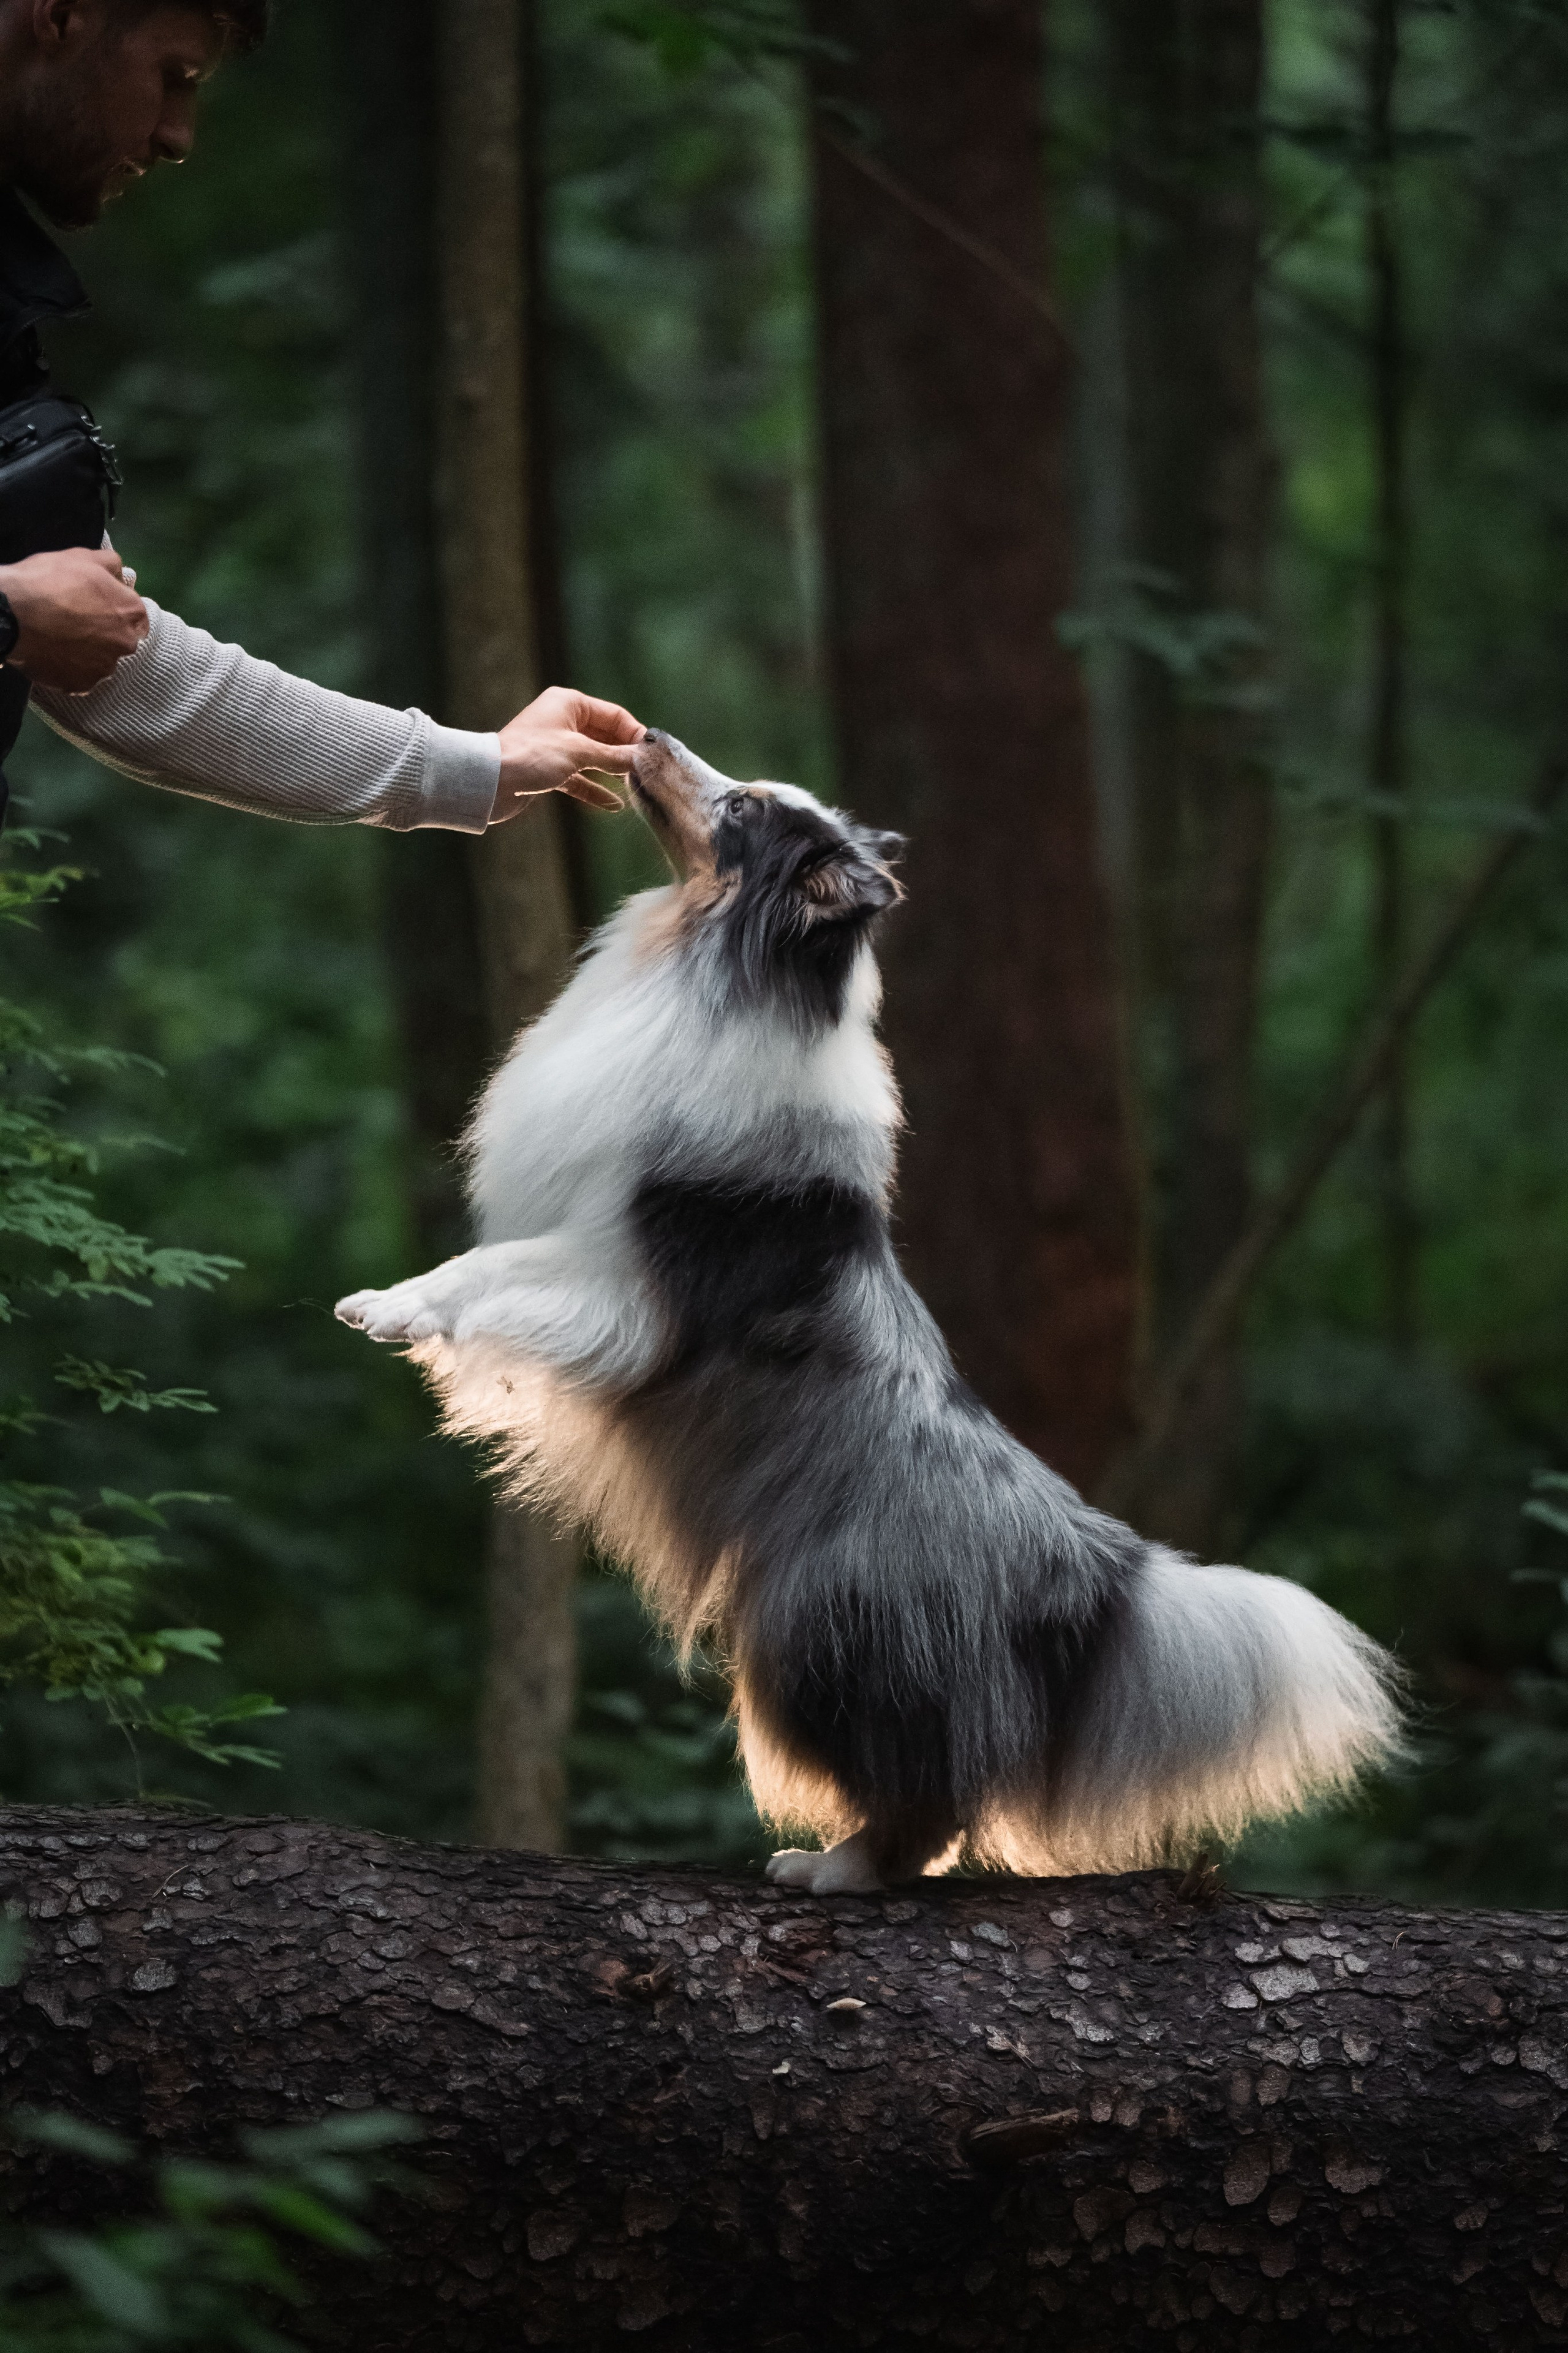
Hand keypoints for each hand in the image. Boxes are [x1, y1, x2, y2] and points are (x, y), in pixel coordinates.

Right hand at [0, 546, 148, 692]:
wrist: (12, 613)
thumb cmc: (50, 581)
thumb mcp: (84, 557)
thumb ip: (111, 565)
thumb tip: (120, 574)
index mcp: (131, 613)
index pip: (136, 617)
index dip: (116, 611)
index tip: (97, 608)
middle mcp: (125, 645)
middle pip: (119, 641)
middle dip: (103, 634)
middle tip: (75, 623)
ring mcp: (103, 668)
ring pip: (99, 661)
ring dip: (86, 653)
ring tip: (60, 639)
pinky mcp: (81, 685)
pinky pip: (79, 677)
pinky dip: (69, 668)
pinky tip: (53, 654)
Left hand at [493, 685, 644, 820]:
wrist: (490, 782)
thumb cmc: (532, 755)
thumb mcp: (580, 752)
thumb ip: (614, 756)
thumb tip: (643, 759)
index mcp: (569, 703)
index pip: (614, 715)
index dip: (634, 734)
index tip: (652, 755)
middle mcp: (563, 720)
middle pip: (605, 736)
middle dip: (625, 755)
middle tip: (647, 772)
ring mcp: (556, 746)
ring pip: (593, 758)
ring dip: (612, 773)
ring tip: (635, 788)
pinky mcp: (549, 770)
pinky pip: (579, 778)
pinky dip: (594, 790)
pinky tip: (613, 805)